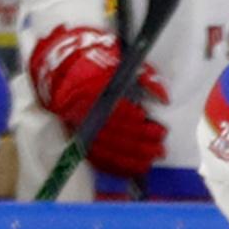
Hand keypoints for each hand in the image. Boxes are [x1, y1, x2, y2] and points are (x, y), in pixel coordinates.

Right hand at [30, 25, 167, 180]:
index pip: (115, 109)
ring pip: (106, 149)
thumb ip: (145, 78)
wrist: (64, 68)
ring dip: (132, 157)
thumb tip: (164, 97)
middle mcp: (82, 110)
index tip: (155, 126)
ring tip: (152, 158)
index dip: (135, 120)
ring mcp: (78, 127)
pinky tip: (136, 167)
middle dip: (139, 143)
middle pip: (112, 133)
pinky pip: (98, 159)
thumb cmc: (98, 62)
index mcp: (91, 87)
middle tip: (160, 148)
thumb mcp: (121, 61)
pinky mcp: (78, 139)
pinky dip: (118, 166)